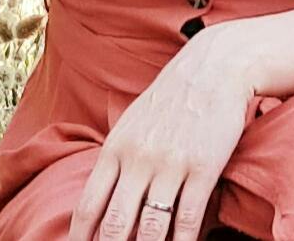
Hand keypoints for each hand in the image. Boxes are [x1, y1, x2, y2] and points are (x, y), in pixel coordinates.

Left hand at [67, 38, 257, 240]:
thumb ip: (118, 159)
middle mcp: (138, 158)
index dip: (81, 237)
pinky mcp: (203, 169)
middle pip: (116, 224)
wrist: (212, 69)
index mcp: (116, 147)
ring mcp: (170, 165)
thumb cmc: (170, 98)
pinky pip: (187, 219)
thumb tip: (104, 198)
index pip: (89, 204)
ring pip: (151, 229)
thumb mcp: (133, 123)